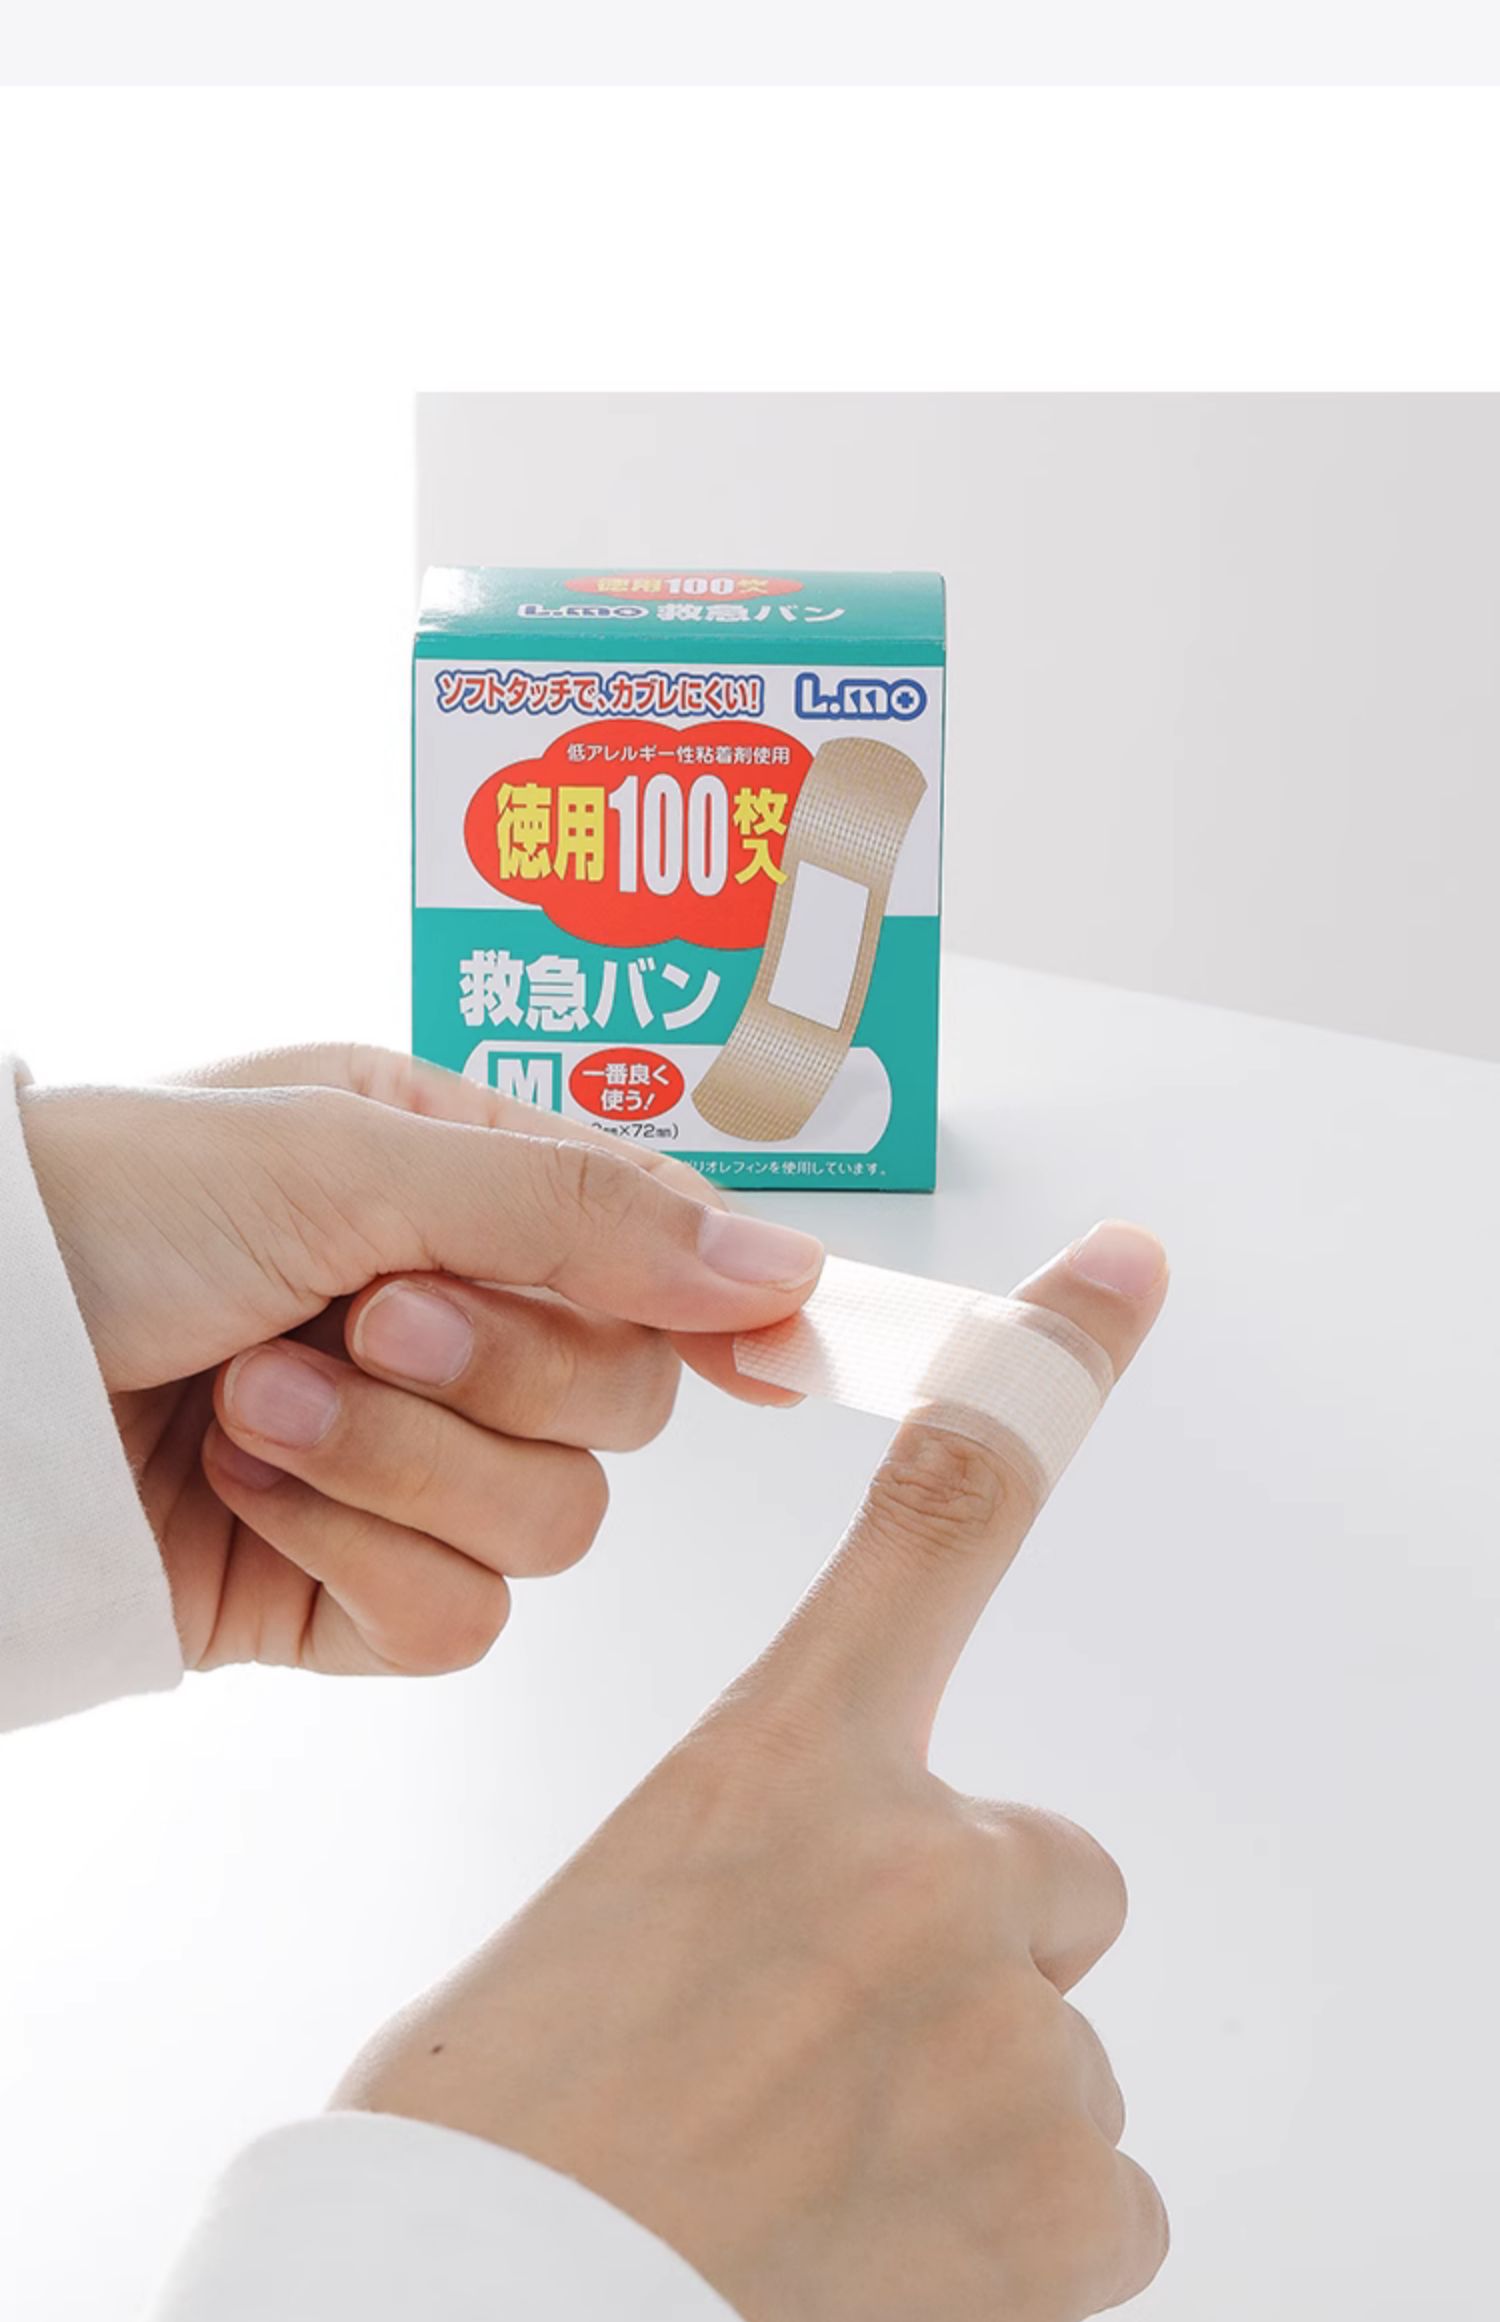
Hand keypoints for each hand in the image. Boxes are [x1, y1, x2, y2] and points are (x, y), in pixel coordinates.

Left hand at [18, 1043, 819, 1675]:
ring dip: (402, 1461)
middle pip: (625, 1401)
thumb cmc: (107, 1204)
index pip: (654, 1250)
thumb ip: (579, 1214)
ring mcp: (402, 1466)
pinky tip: (246, 1486)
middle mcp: (448, 1321)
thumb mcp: (349, 1160)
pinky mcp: (342, 1590)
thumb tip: (782, 1269)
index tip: (783, 1356)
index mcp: (458, 1184)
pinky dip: (355, 1553)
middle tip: (365, 1318)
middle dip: (501, 1368)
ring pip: (555, 1522)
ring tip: (257, 1397)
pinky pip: (454, 1619)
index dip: (728, 1303)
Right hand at [337, 1223, 1170, 2320]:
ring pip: (1057, 2041)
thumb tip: (855, 1923)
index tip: (1124, 1270)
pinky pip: (1104, 2195)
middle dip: (965, 1946)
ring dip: (971, 2104)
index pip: (939, 1514)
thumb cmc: (509, 2128)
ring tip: (821, 2178)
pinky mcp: (1074, 2195)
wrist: (485, 2318)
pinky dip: (1016, 2237)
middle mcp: (924, 1861)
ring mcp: (1014, 2027)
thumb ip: (777, 1864)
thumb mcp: (629, 1914)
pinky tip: (887, 2257)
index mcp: (779, 1766)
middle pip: (1041, 1867)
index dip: (1050, 1366)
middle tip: (825, 2054)